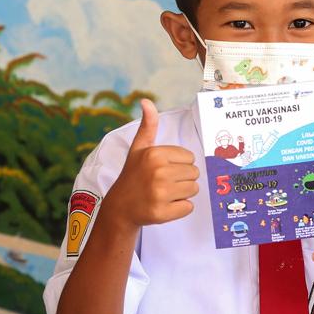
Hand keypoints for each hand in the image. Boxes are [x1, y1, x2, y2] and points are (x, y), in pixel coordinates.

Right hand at [103, 100, 198, 230]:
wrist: (120, 207)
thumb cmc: (133, 175)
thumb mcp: (139, 148)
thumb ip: (148, 125)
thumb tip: (146, 101)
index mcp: (155, 154)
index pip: (190, 158)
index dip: (180, 164)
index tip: (163, 169)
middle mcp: (158, 172)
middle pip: (194, 174)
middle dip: (183, 179)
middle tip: (164, 183)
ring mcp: (159, 194)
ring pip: (194, 190)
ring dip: (183, 194)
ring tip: (164, 193)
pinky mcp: (162, 213)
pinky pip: (188, 207)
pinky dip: (179, 208)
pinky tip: (164, 206)